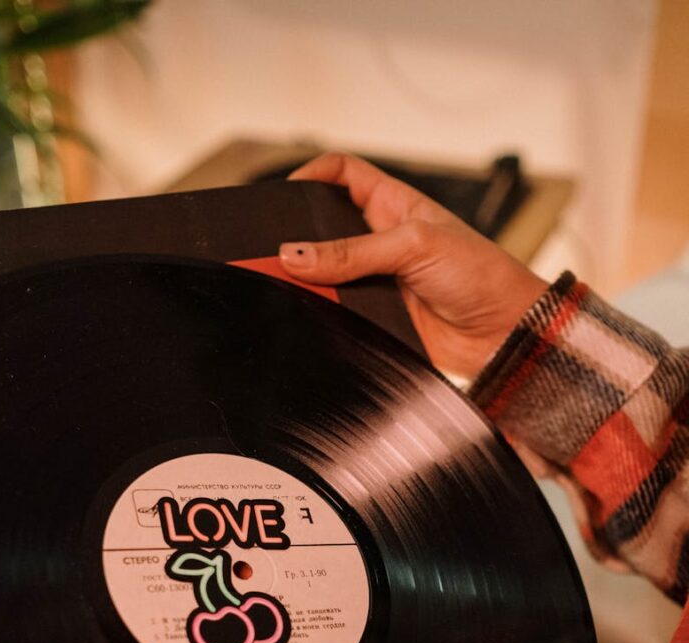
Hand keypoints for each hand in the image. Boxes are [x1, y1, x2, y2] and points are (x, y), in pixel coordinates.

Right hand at [279, 152, 547, 377]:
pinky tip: (312, 315)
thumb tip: (295, 255)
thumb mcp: (415, 246)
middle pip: (325, 230)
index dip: (313, 174)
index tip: (284, 192)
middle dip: (298, 237)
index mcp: (395, 206)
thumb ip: (352, 252)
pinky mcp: (378, 319)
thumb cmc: (482, 275)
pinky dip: (323, 315)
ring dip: (308, 282)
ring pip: (327, 276)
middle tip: (272, 249)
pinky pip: (339, 314)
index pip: (344, 175)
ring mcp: (378, 281)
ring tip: (286, 285)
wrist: (505, 334)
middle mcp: (382, 242)